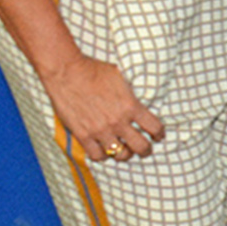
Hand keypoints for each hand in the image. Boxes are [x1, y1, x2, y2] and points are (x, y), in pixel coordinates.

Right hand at [42, 52, 162, 161]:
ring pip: (120, 155)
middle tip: (145, 150)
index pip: (154, 127)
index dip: (159, 134)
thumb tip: (139, 101)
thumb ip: (131, 94)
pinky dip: (102, 155)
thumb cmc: (94, 70)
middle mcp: (118, 121)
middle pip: (141, 146)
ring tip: (124, 151)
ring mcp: (100, 130)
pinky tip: (104, 150)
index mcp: (131, 106)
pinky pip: (97, 155)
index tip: (158, 136)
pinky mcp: (83, 135)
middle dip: (146, 150)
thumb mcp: (122, 78)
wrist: (67, 72)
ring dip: (125, 154)